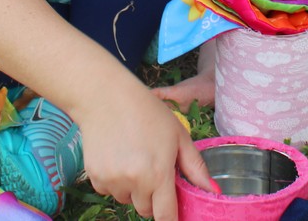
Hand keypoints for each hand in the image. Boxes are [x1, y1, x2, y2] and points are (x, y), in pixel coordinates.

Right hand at [75, 85, 214, 218]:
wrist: (106, 98)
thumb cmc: (148, 113)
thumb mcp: (178, 136)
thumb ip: (195, 168)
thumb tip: (213, 191)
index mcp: (158, 174)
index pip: (165, 216)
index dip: (171, 217)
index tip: (173, 212)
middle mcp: (134, 182)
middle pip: (146, 209)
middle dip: (152, 196)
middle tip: (153, 168)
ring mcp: (112, 181)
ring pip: (127, 199)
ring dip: (133, 188)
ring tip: (134, 157)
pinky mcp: (94, 177)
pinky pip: (109, 191)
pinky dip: (115, 181)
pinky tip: (118, 156)